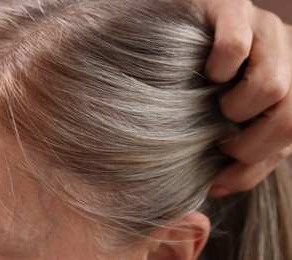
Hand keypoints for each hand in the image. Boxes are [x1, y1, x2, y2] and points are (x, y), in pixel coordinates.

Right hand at [200, 0, 291, 196]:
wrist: (187, 27)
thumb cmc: (207, 83)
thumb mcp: (231, 122)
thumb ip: (239, 156)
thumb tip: (219, 187)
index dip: (258, 160)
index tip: (221, 175)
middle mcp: (290, 54)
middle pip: (291, 114)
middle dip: (251, 144)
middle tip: (222, 143)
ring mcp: (266, 30)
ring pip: (270, 85)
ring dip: (234, 108)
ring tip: (214, 105)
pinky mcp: (234, 10)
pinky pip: (234, 48)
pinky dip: (217, 71)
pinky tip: (208, 74)